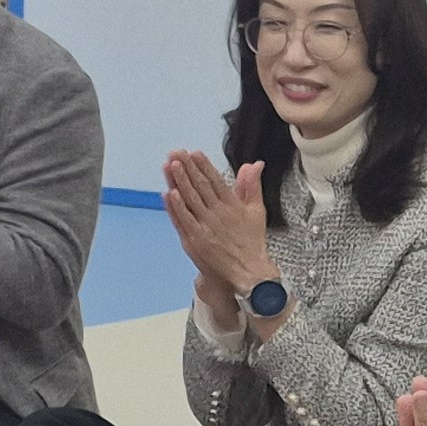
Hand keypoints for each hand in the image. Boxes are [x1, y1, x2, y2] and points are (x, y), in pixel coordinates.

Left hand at [163, 150, 273, 307]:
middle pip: (200, 187)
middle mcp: (219, 214)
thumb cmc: (252, 242)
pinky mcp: (196, 241)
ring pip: (190, 200)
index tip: (194, 153)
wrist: (249, 272)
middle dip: (188, 168)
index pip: (216, 180)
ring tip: (171, 165)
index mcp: (233, 206)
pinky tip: (169, 193)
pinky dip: (176, 207)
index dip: (204, 166)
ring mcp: (206, 227)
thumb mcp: (257, 211)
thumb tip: (255, 164)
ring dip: (180, 181)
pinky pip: (184, 220)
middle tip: (177, 153)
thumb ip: (252, 186)